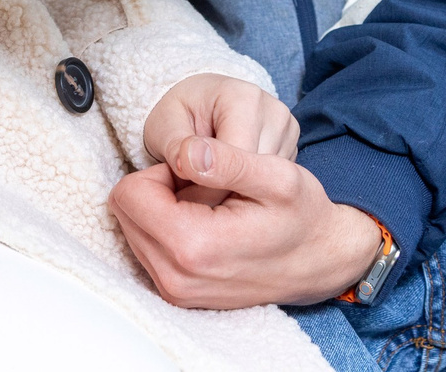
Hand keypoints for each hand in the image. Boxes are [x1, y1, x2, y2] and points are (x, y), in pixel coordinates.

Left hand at [108, 135, 384, 309]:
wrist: (320, 261)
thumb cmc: (301, 215)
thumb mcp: (276, 175)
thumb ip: (227, 160)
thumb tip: (184, 151)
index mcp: (193, 246)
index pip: (128, 192)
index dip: (161, 170)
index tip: (198, 173)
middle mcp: (176, 278)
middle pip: (125, 211)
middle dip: (157, 190)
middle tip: (203, 187)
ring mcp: (176, 291)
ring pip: (132, 228)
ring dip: (161, 209)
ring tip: (207, 205)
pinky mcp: (178, 294)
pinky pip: (146, 248)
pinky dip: (167, 229)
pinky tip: (204, 224)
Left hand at [140, 74, 299, 188]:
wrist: (199, 103)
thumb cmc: (178, 112)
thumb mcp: (165, 125)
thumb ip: (175, 147)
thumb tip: (187, 168)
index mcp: (243, 97)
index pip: (233, 160)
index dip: (205, 187)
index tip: (181, 200)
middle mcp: (274, 112)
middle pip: (252, 174)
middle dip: (219, 193)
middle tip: (189, 200)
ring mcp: (287, 132)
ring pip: (263, 184)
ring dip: (234, 195)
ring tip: (206, 189)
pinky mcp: (292, 150)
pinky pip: (269, 184)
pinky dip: (246, 192)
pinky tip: (226, 186)